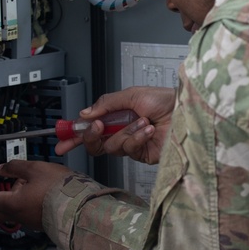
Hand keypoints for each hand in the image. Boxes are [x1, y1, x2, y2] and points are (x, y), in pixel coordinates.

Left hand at [0, 160, 72, 229]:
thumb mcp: (36, 169)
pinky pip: (20, 212)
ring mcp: (27, 220)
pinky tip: (29, 190)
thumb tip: (3, 167)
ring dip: (3, 198)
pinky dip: (17, 201)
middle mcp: (16, 215)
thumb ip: (15, 167)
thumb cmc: (61, 191)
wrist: (81, 208)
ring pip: (6, 211)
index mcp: (11, 203)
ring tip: (14, 182)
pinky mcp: (38, 221)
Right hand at [55, 86, 174, 164]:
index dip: (75, 134)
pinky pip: (129, 150)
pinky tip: (149, 129)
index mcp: (118, 115)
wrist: (187, 110)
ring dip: (126, 132)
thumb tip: (86, 113)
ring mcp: (132, 144)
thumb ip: (107, 104)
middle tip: (97, 127)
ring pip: (111, 147)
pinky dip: (137, 138)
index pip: (91, 128)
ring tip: (143, 121)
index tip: (61, 137)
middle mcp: (123, 131)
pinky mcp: (143, 155)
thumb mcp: (132, 94)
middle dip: (91, 137)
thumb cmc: (166, 100)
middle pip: (95, 143)